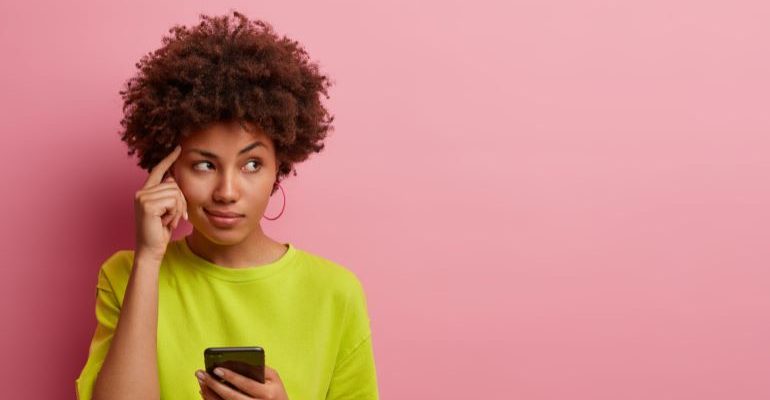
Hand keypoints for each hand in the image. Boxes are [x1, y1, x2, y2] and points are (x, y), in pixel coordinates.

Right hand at [134, 145, 187, 259]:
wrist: (151, 250)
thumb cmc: (160, 232)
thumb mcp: (167, 210)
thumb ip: (169, 195)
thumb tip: (172, 179)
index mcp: (145, 192)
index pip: (158, 170)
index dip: (169, 159)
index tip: (178, 148)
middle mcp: (141, 192)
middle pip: (174, 185)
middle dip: (181, 202)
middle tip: (174, 218)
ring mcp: (142, 198)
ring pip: (175, 193)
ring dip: (177, 210)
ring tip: (168, 221)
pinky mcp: (147, 205)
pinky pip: (173, 201)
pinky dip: (174, 213)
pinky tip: (165, 223)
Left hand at [196, 366, 288, 399]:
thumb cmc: (276, 392)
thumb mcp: (274, 379)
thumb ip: (261, 368)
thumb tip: (238, 361)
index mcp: (268, 394)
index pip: (246, 384)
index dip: (231, 376)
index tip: (216, 369)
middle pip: (232, 396)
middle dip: (214, 385)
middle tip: (201, 373)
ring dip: (209, 394)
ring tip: (201, 380)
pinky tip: (205, 391)